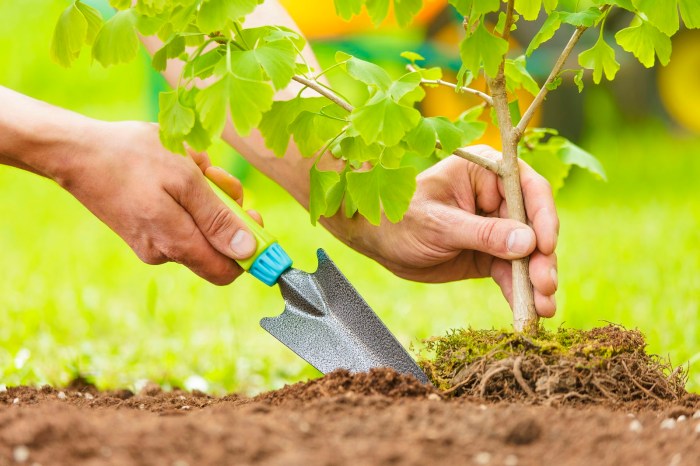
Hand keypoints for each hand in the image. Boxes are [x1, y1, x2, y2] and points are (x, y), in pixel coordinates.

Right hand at [55, 121, 261, 284]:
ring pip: (198, 226)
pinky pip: (178, 218)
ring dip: (204, 196)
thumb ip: (217, 218)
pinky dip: (185, 195)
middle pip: (215, 245)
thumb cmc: (132, 158)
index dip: (249, 249)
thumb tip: (247, 251)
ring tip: (187, 165)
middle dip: (224, 209)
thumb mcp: (185, 179)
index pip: (227, 271)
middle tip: (214, 176)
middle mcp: (163, 252)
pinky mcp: (142, 231)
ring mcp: (151, 243)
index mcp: (176, 243)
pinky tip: (172, 170)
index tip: (252, 216)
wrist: (75, 151)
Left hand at [335, 145, 558, 316]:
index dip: (543, 217)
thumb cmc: (401, 219)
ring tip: (543, 307)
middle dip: (542, 258)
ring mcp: (497, 227)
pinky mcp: (491, 254)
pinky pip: (511, 272)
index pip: (528, 188)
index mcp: (485, 171)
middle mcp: (497, 196)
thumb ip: (483, 234)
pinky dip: (520, 291)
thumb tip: (529, 242)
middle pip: (535, 226)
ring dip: (536, 280)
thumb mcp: (439, 225)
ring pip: (528, 254)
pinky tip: (530, 311)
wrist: (378, 241)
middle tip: (545, 286)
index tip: (546, 246)